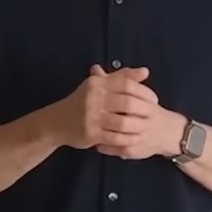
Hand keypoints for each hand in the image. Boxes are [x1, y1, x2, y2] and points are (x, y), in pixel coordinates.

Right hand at [49, 65, 178, 158]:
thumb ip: (122, 77)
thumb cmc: (82, 102)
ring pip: (122, 121)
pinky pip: (114, 137)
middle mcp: (94, 98)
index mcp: (98, 84)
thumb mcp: (98, 85)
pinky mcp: (90, 133)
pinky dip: (126, 139)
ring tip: (145, 129)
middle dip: (143, 110)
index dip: (144, 91)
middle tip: (152, 116)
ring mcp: (92, 116)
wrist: (57, 122)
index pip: (126, 83)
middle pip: (127, 102)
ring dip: (136, 126)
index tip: (154, 100)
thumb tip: (145, 72)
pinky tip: (133, 139)